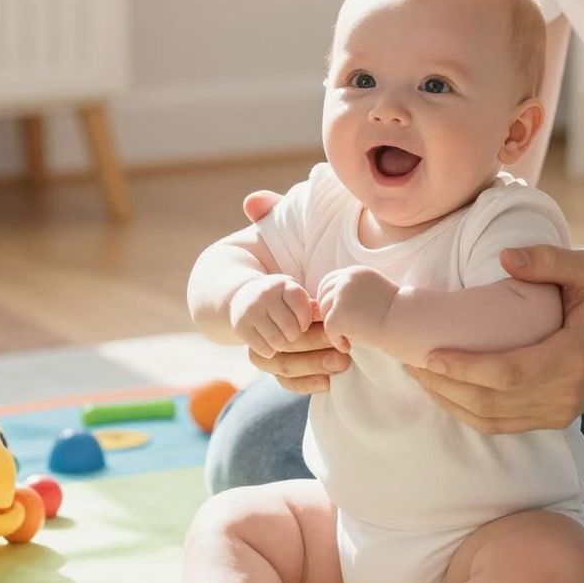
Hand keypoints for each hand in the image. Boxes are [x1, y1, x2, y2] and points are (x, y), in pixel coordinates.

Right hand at [228, 271, 312, 355]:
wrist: (242, 297)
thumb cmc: (278, 300)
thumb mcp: (293, 296)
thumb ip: (310, 307)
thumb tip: (326, 318)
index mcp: (284, 285)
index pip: (303, 309)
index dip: (305, 322)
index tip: (303, 325)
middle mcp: (265, 294)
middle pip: (291, 328)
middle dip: (294, 336)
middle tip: (292, 335)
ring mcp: (251, 310)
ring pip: (277, 340)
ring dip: (282, 345)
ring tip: (282, 341)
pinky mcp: (240, 325)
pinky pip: (263, 348)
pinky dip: (269, 351)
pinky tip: (269, 346)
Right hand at [240, 187, 349, 392]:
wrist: (236, 296)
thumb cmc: (269, 266)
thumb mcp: (268, 238)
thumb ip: (268, 213)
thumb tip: (254, 199)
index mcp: (265, 288)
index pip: (288, 300)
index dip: (306, 307)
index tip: (323, 308)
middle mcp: (258, 318)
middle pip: (289, 333)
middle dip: (317, 338)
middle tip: (346, 342)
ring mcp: (259, 340)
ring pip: (284, 359)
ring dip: (313, 362)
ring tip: (343, 363)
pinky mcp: (264, 359)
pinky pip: (280, 377)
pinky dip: (302, 382)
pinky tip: (326, 383)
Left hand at [316, 265, 397, 349]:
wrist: (405, 322)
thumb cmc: (393, 312)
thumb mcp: (373, 290)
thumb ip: (354, 291)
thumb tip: (331, 302)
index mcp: (355, 272)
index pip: (329, 281)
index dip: (329, 298)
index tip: (335, 312)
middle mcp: (347, 279)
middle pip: (323, 295)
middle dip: (328, 311)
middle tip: (340, 327)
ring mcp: (342, 296)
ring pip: (324, 312)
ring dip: (333, 327)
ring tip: (347, 337)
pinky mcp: (339, 314)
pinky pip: (328, 329)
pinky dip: (336, 340)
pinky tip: (348, 346)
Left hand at [408, 243, 583, 433]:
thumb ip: (548, 260)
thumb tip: (506, 258)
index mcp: (574, 358)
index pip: (509, 373)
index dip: (465, 369)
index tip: (430, 355)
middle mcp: (566, 394)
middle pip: (492, 402)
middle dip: (445, 386)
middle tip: (411, 361)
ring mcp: (560, 412)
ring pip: (491, 420)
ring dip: (450, 402)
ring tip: (420, 376)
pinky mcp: (554, 420)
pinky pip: (501, 425)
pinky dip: (467, 412)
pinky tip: (445, 390)